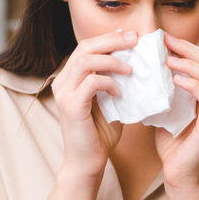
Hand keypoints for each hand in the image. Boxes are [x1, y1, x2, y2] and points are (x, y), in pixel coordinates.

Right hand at [50, 31, 134, 178]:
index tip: (130, 36)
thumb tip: (136, 65)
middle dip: (112, 40)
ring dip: (111, 60)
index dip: (108, 38)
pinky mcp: (71, 106)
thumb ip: (115, 84)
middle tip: (135, 39)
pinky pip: (91, 82)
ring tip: (131, 67)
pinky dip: (109, 82)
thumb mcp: (109, 103)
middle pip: (85, 47)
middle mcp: (62, 82)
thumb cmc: (99, 135)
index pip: (86, 47)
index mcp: (70, 78)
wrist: (87, 163)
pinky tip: (120, 91)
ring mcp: (64, 93)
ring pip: (85, 60)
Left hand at [156, 33, 198, 188]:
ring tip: (167, 59)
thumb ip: (166, 90)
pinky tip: (175, 78)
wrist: (179, 175)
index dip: (187, 48)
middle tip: (165, 41)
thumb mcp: (168, 110)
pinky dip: (192, 84)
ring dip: (189, 64)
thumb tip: (147, 67)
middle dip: (187, 49)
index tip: (164, 39)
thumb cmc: (173, 145)